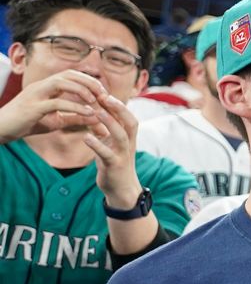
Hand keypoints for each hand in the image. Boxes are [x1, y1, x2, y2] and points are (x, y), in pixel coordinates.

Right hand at [0, 69, 106, 143]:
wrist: (1, 130)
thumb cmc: (27, 124)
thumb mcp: (55, 121)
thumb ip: (74, 118)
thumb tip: (96, 117)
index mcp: (46, 87)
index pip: (71, 75)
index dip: (89, 81)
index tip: (104, 93)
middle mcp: (41, 86)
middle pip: (69, 74)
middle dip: (89, 82)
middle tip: (104, 94)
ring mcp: (35, 95)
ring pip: (62, 82)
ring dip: (82, 90)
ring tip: (96, 101)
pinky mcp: (32, 107)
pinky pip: (56, 102)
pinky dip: (74, 106)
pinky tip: (87, 113)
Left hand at [85, 94, 143, 209]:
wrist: (122, 190)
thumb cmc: (115, 165)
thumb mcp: (110, 145)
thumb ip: (103, 130)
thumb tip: (93, 113)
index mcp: (129, 138)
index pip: (129, 116)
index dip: (118, 104)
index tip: (104, 92)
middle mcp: (129, 144)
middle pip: (130, 122)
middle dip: (119, 108)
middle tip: (104, 96)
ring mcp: (123, 155)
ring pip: (120, 135)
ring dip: (110, 123)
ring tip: (96, 112)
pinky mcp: (114, 166)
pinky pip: (106, 154)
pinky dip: (97, 144)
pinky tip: (86, 137)